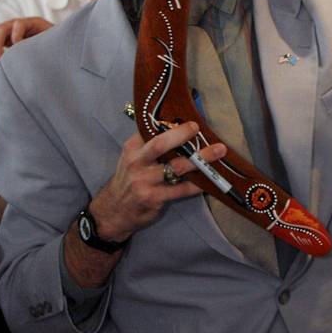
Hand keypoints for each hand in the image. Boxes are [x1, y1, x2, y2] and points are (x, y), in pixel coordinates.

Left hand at [0, 16, 52, 78]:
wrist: (64, 54)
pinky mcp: (34, 22)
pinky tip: (19, 47)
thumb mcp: (15, 66)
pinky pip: (18, 25)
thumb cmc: (40, 61)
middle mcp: (9, 30)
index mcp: (3, 39)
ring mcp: (21, 25)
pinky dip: (15, 36)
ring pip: (0, 28)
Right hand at [90, 122, 225, 242]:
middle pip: (161, 144)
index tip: (189, 121)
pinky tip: (209, 180)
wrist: (113, 211)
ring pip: (177, 166)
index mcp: (133, 148)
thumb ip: (151, 144)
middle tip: (198, 128)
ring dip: (201, 158)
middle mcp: (137, 162)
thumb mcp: (133, 158)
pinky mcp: (154, 198)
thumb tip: (179, 126)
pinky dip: (197, 184)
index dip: (172, 125)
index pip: (151, 131)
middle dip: (182, 134)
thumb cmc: (129, 180)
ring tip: (218, 151)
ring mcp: (145, 181)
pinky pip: (182, 189)